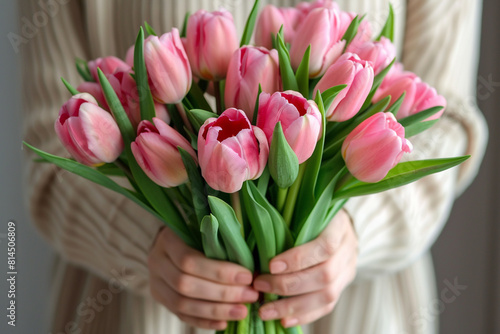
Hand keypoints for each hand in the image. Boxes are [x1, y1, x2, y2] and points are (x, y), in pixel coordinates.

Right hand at [148, 227, 258, 329]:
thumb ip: (223, 241)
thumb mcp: (206, 228)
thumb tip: (253, 265)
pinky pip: (182, 316)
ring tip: (241, 311)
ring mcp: (156, 283)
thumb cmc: (197, 233)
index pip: (189, 260)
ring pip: (182, 304)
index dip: (219, 271)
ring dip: (215, 310)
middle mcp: (157, 262)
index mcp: (167, 240)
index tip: (247, 276)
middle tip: (249, 295)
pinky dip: (204, 321)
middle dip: (221, 293)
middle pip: (185, 284)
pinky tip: (224, 322)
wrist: (173, 242)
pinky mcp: (161, 299)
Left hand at [253, 209, 357, 327]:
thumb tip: (257, 244)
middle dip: (288, 285)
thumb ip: (286, 222)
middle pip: (324, 275)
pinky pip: (326, 307)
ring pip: (327, 296)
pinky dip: (304, 315)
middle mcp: (348, 249)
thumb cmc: (312, 214)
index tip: (271, 265)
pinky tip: (283, 320)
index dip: (298, 258)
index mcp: (339, 226)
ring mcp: (348, 270)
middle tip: (260, 286)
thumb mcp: (303, 209)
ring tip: (266, 310)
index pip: (324, 246)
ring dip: (293, 306)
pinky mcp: (343, 286)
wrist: (338, 225)